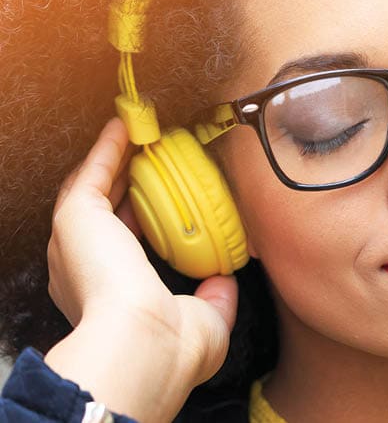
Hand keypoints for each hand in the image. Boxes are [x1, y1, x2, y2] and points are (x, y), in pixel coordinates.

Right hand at [44, 118, 237, 421]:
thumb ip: (214, 297)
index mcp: (108, 296)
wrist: (146, 342)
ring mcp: (76, 241)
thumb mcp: (205, 320)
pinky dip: (108, 147)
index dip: (140, 219)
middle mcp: (84, 267)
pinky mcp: (76, 218)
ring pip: (95, 186)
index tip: (161, 200)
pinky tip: (125, 126)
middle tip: (148, 154)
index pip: (122, 246)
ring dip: (116, 156)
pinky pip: (92, 171)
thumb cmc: (172, 347)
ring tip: (138, 131)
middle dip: (124, 180)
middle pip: (104, 210)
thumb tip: (225, 279)